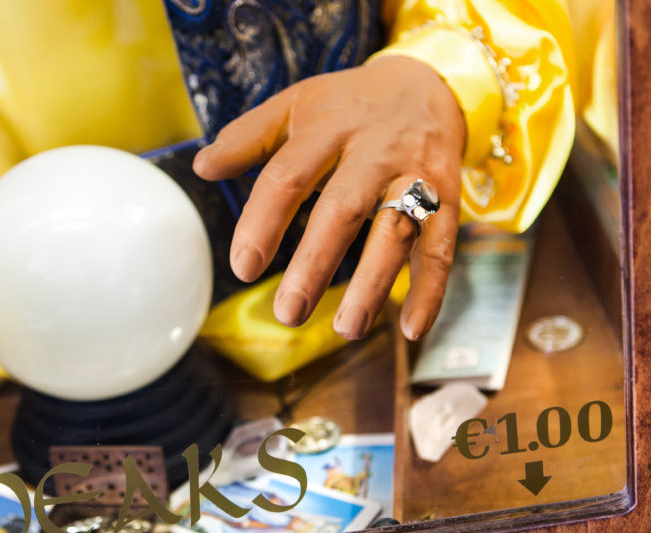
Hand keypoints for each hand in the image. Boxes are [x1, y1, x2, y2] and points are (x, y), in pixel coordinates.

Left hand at [193, 55, 464, 339]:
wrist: (429, 84)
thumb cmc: (348, 105)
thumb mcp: (297, 105)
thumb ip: (249, 137)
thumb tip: (201, 166)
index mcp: (328, 127)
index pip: (289, 176)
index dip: (263, 222)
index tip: (243, 267)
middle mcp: (375, 151)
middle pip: (343, 209)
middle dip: (315, 264)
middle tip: (289, 312)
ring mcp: (416, 175)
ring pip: (396, 231)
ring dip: (373, 283)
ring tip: (346, 329)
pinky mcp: (448, 199)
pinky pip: (442, 248)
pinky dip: (431, 290)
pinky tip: (411, 329)